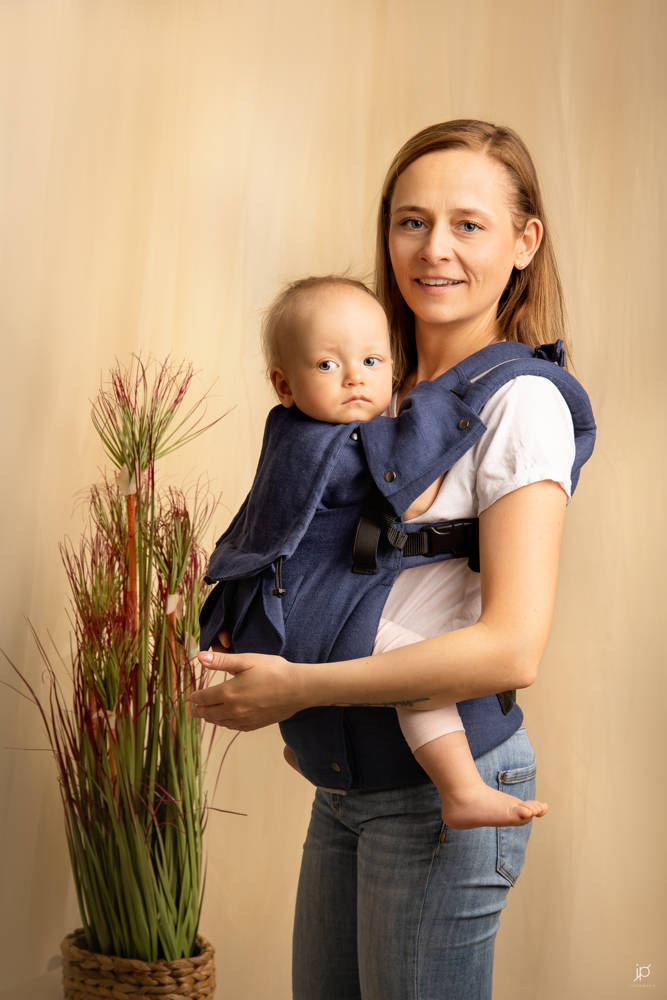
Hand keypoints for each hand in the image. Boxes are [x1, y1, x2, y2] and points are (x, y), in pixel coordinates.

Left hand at [189, 649, 306, 730]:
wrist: (298, 689)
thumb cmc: (273, 670)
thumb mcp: (247, 660)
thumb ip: (222, 661)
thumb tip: (200, 657)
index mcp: (229, 692)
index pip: (204, 698)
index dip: (196, 697)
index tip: (191, 697)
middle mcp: (234, 709)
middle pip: (209, 713)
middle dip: (199, 711)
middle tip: (193, 710)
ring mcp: (245, 719)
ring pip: (221, 722)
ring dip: (211, 719)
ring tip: (207, 716)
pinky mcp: (255, 724)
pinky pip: (235, 727)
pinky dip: (226, 724)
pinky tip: (227, 721)